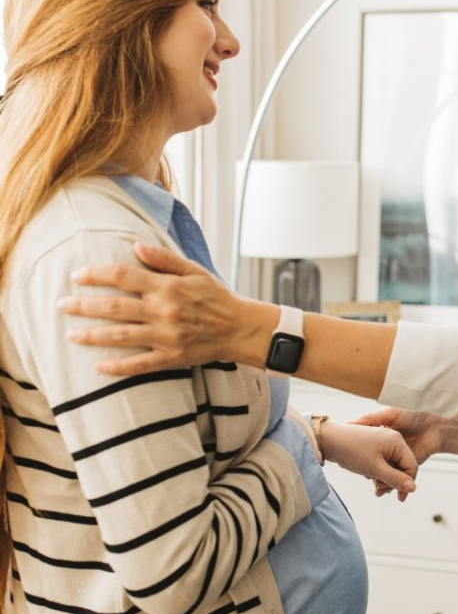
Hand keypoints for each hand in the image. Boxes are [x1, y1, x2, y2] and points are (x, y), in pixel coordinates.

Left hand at [57, 242, 259, 374]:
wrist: (240, 329)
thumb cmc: (216, 297)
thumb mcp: (195, 271)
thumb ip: (164, 259)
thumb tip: (136, 245)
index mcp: (167, 287)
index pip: (124, 276)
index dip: (97, 274)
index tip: (76, 275)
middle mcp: (163, 311)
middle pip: (114, 307)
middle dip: (83, 305)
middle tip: (60, 305)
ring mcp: (166, 337)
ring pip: (121, 336)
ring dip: (92, 335)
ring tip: (70, 334)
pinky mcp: (171, 358)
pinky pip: (139, 365)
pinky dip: (118, 367)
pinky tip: (98, 368)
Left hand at [319, 421, 417, 501]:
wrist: (329, 439)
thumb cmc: (352, 451)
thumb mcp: (375, 468)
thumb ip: (395, 479)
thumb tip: (413, 488)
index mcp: (397, 441)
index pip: (411, 466)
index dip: (407, 483)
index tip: (399, 497)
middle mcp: (393, 439)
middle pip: (403, 466)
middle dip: (393, 480)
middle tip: (378, 489)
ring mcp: (385, 441)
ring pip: (393, 465)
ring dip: (385, 477)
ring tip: (370, 479)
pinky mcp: (376, 445)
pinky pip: (384, 461)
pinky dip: (379, 471)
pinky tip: (369, 475)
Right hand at [351, 407, 444, 495]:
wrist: (436, 426)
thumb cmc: (412, 418)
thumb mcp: (388, 414)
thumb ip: (370, 417)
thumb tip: (349, 422)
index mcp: (383, 441)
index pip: (371, 455)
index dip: (365, 461)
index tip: (358, 465)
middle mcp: (389, 452)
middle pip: (378, 468)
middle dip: (375, 478)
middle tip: (371, 481)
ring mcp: (399, 460)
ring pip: (388, 476)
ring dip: (384, 485)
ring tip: (380, 490)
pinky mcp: (409, 467)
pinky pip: (400, 480)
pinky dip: (396, 488)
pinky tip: (390, 491)